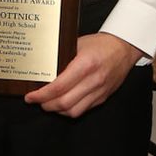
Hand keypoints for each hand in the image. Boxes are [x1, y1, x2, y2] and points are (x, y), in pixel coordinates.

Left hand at [23, 32, 140, 117]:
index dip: (41, 95)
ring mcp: (99, 91)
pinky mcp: (102, 97)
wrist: (124, 48)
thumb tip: (42, 67)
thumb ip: (62, 57)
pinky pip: (83, 110)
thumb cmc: (101, 44)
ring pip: (73, 111)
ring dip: (57, 111)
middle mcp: (93, 81)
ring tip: (48, 103)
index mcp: (85, 65)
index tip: (31, 96)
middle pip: (64, 103)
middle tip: (36, 101)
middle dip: (45, 105)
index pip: (58, 87)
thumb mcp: (78, 44)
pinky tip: (62, 104)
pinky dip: (69, 110)